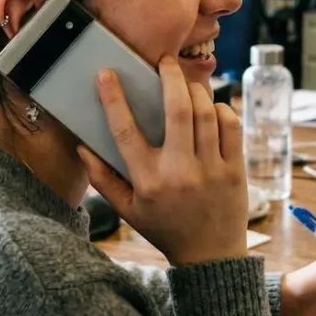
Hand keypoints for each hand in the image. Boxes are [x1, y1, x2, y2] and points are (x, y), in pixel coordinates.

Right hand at [78, 57, 247, 266]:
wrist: (210, 254)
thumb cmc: (165, 228)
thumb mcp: (128, 210)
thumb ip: (103, 179)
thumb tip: (81, 147)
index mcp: (148, 181)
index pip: (126, 131)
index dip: (114, 99)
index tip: (106, 74)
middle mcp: (179, 172)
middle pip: (176, 110)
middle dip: (170, 77)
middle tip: (164, 61)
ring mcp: (211, 169)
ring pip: (205, 113)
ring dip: (195, 91)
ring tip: (186, 84)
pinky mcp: (234, 169)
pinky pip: (230, 126)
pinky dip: (220, 110)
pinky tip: (211, 108)